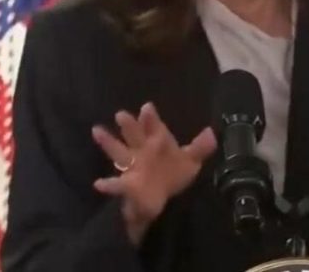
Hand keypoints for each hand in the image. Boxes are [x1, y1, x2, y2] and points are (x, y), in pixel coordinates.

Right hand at [91, 102, 216, 244]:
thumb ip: (200, 148)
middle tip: (121, 114)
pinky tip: (98, 183)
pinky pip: (117, 184)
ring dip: (108, 143)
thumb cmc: (174, 175)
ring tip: (96, 130)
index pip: (154, 127)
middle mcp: (142, 151)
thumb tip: (211, 132)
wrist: (164, 200)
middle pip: (135, 135)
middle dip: (129, 125)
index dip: (151, 118)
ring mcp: (133, 166)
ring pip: (119, 152)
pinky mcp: (128, 184)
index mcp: (157, 142)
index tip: (147, 108)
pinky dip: (108, 184)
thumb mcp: (190, 161)